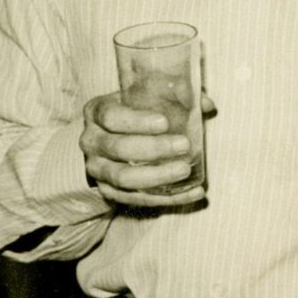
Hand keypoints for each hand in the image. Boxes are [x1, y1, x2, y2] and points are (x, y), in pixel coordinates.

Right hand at [81, 93, 203, 203]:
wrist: (108, 141)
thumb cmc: (132, 115)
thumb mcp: (143, 100)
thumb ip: (174, 97)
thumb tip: (207, 104)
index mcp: (96, 111)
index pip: (111, 116)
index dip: (136, 121)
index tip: (164, 122)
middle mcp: (91, 141)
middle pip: (118, 148)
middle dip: (153, 148)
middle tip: (183, 145)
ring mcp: (97, 169)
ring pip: (123, 178)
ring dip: (157, 176)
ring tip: (185, 170)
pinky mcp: (108, 192)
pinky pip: (136, 199)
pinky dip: (167, 198)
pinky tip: (193, 192)